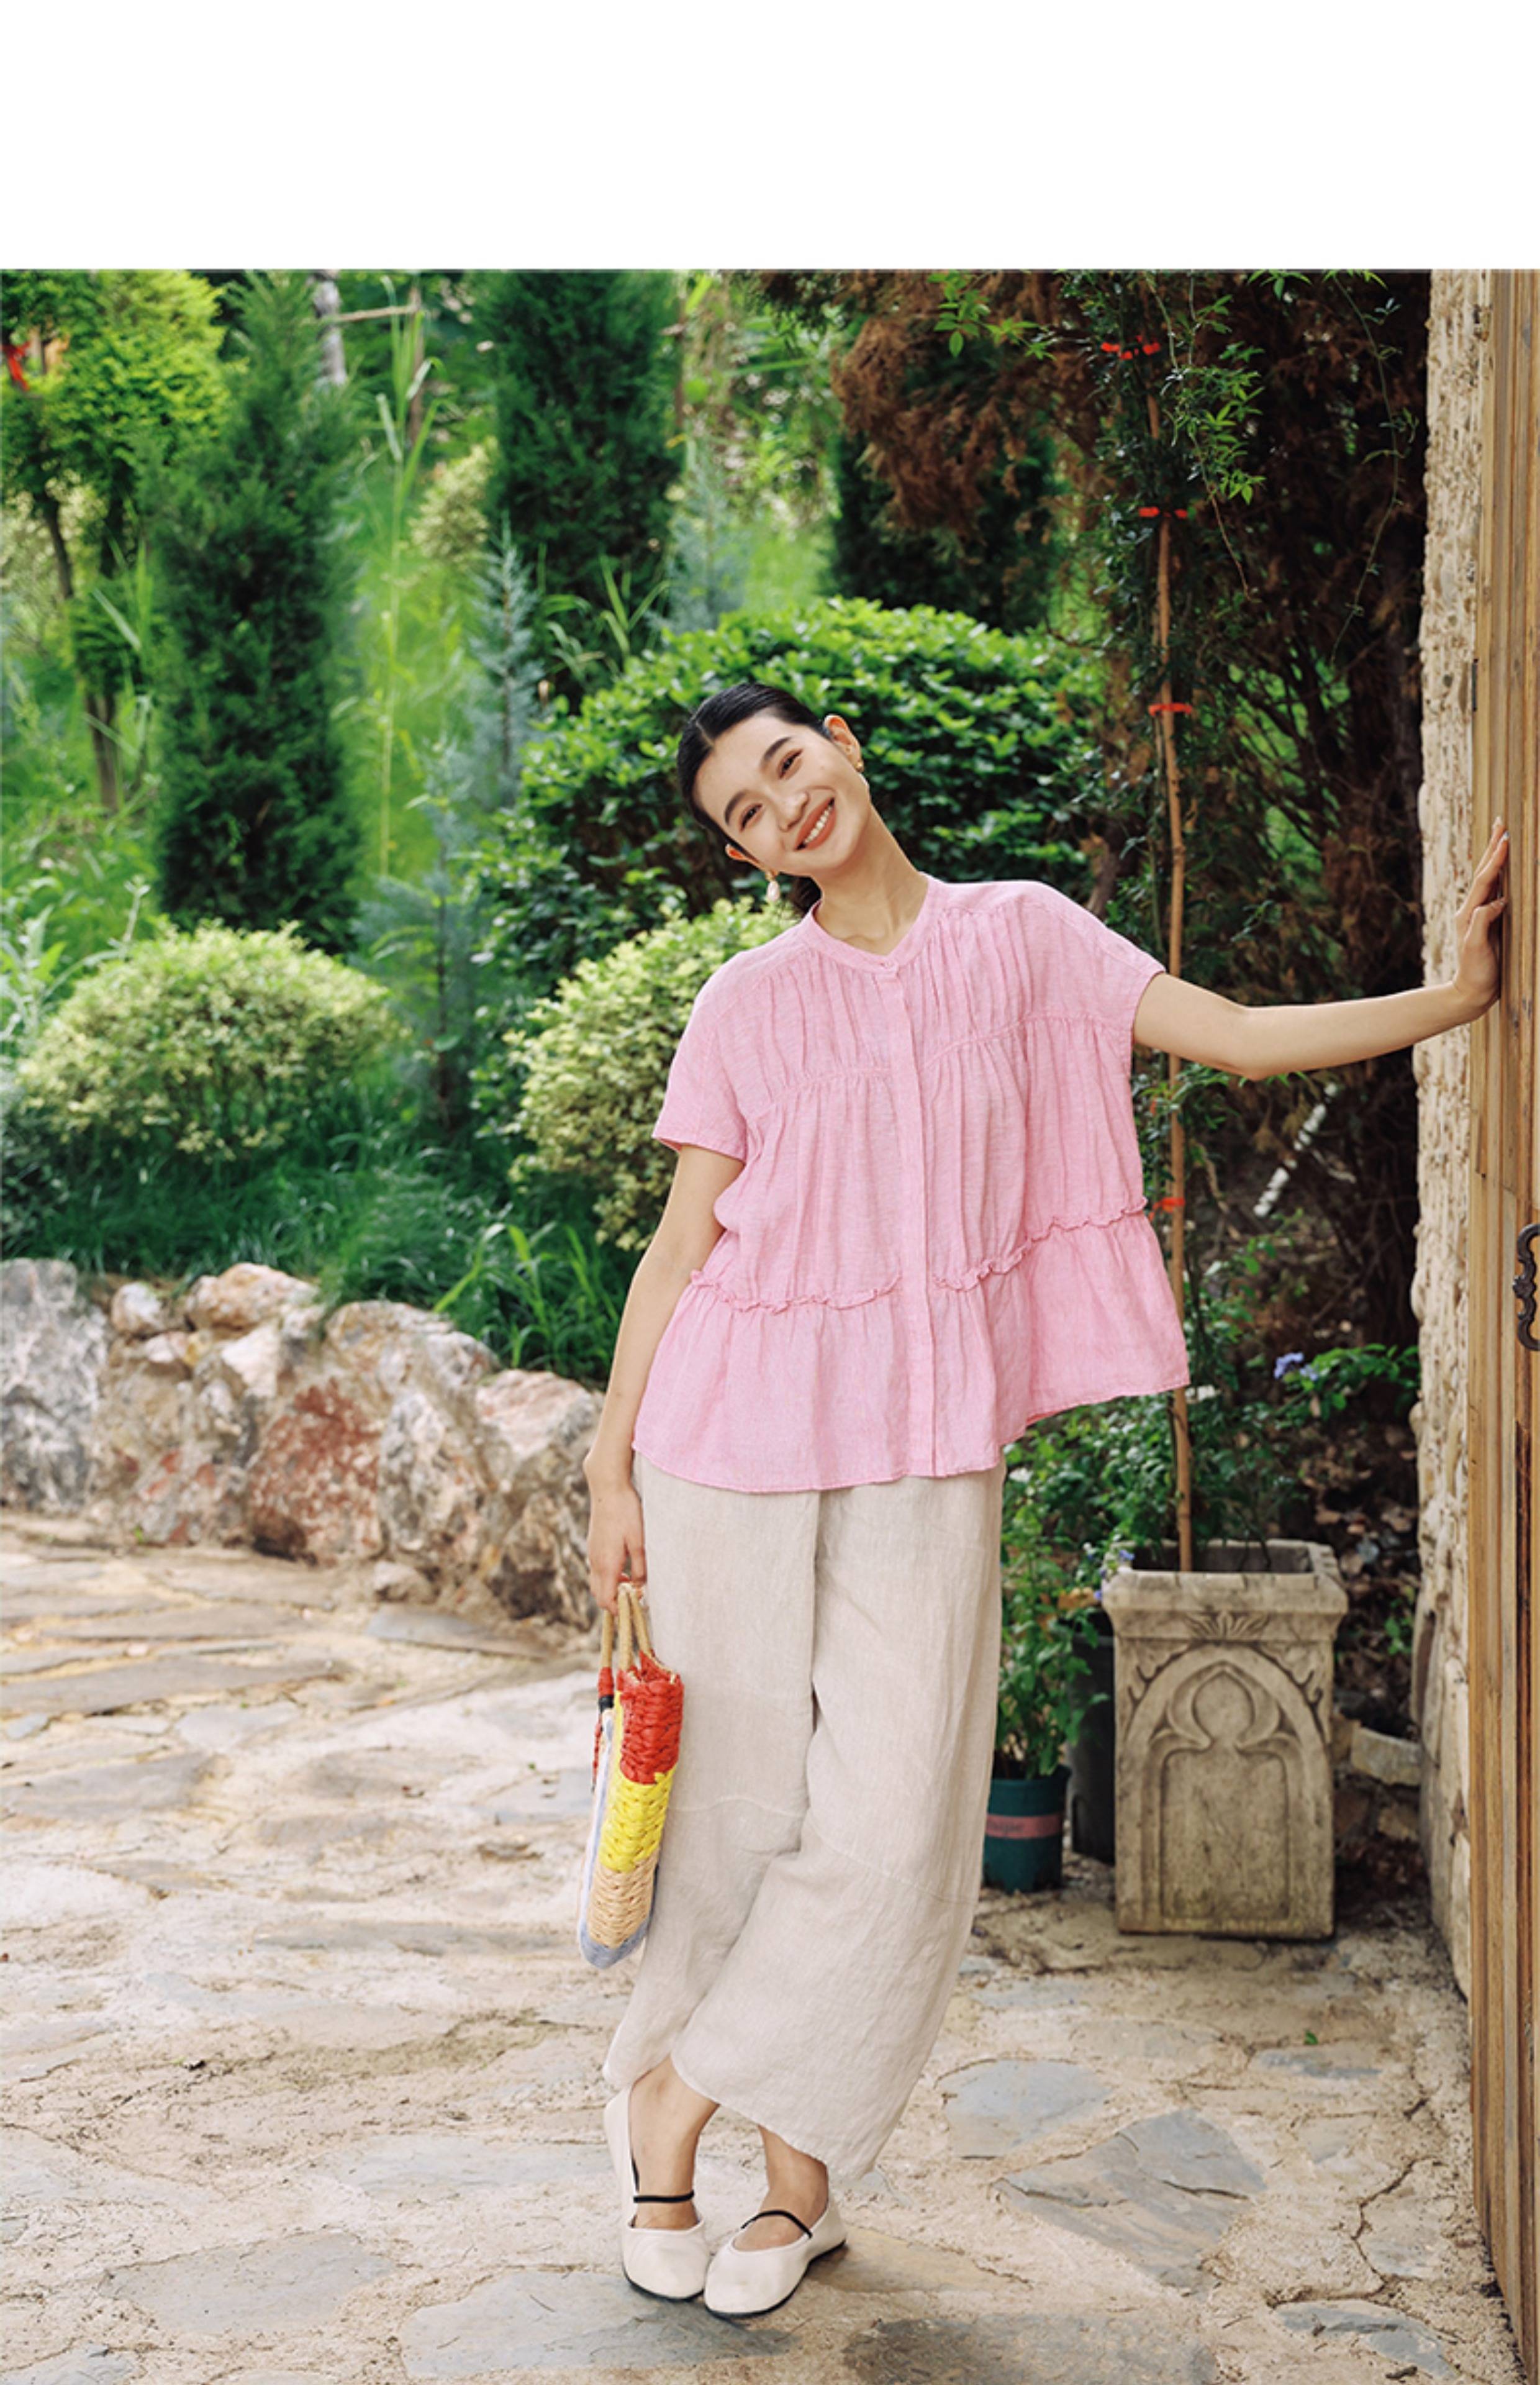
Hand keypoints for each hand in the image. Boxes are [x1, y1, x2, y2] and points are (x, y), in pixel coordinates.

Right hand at [585, 1472, 646, 1615]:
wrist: (607, 1487)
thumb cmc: (626, 1512)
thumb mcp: (640, 1541)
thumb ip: (640, 1567)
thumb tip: (641, 1587)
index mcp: (606, 1565)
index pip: (606, 1600)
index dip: (618, 1610)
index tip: (633, 1612)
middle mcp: (595, 1562)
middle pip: (599, 1595)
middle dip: (614, 1603)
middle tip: (634, 1600)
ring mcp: (592, 1553)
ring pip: (597, 1583)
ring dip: (611, 1589)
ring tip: (632, 1585)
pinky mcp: (593, 1545)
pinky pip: (597, 1570)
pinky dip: (608, 1577)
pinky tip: (624, 1568)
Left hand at [1450, 818, 1509, 1019]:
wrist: (1472, 992)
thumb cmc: (1475, 972)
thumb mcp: (1476, 948)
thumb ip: (1482, 923)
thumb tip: (1495, 903)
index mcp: (1470, 912)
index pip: (1485, 880)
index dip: (1495, 860)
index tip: (1505, 839)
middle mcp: (1474, 909)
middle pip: (1485, 872)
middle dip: (1493, 847)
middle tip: (1501, 823)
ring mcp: (1482, 914)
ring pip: (1491, 878)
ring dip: (1497, 857)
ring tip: (1503, 837)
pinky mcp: (1490, 921)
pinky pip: (1497, 891)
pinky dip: (1503, 875)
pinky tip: (1507, 868)